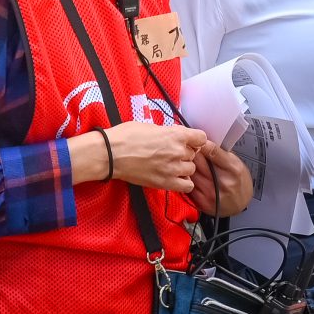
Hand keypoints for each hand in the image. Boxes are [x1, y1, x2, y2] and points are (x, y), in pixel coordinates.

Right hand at [77, 122, 210, 192]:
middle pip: (194, 154)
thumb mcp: (150, 126)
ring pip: (191, 169)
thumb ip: (168, 132)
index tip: (188, 141)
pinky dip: (183, 182)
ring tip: (170, 166)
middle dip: (185, 153)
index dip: (195, 140)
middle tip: (170, 153)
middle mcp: (178, 151)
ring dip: (183, 167)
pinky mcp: (166, 183)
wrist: (111, 154)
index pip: (201, 138)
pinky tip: (174, 178)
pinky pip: (187, 186)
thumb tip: (175, 136)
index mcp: (176, 134)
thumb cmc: (126, 136)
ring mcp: (173, 169)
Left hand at [193, 141, 254, 217]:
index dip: (201, 143)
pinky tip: (187, 175)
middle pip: (198, 161)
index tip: (196, 140)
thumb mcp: (237, 163)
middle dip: (191, 152)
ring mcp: (211, 193)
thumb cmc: (239, 182)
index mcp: (233, 169)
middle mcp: (222, 182)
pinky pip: (188, 185)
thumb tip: (205, 140)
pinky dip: (186, 178)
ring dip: (186, 165)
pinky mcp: (202, 202)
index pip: (212, 150)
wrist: (240, 204)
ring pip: (190, 172)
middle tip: (187, 148)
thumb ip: (220, 153)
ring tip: (185, 160)